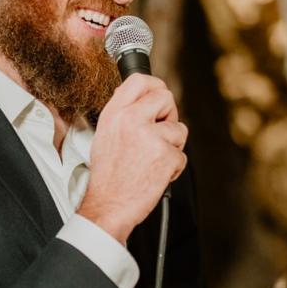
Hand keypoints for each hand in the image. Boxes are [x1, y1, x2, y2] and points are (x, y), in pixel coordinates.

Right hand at [77, 73, 187, 242]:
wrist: (108, 206)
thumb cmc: (108, 176)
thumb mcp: (105, 135)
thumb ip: (123, 114)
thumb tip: (142, 99)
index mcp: (115, 114)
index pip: (140, 81)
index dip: (155, 86)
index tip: (159, 94)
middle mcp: (132, 120)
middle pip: (166, 98)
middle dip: (168, 116)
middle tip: (158, 134)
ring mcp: (151, 137)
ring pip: (179, 129)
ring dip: (171, 146)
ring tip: (152, 160)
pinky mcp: (166, 156)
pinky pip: (181, 155)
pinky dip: (173, 167)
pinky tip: (156, 174)